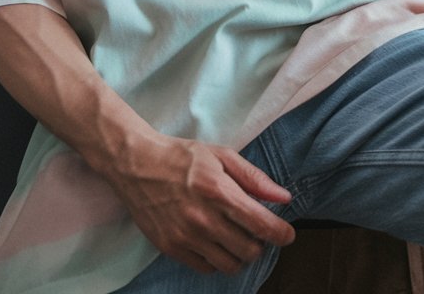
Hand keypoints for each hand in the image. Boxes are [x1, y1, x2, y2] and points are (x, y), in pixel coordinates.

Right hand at [105, 131, 295, 274]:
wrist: (136, 165)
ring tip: (235, 235)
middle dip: (260, 242)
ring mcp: (185, 236)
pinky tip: (214, 240)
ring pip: (230, 264)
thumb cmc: (180, 157)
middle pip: (249, 250)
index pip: (261, 224)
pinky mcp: (171, 248)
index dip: (281, 233)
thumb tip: (283, 197)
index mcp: (218, 190)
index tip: (287, 233)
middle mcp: (203, 218)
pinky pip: (207, 268)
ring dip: (240, 254)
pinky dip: (217, 259)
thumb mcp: (220, 155)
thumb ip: (253, 177)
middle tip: (254, 229)